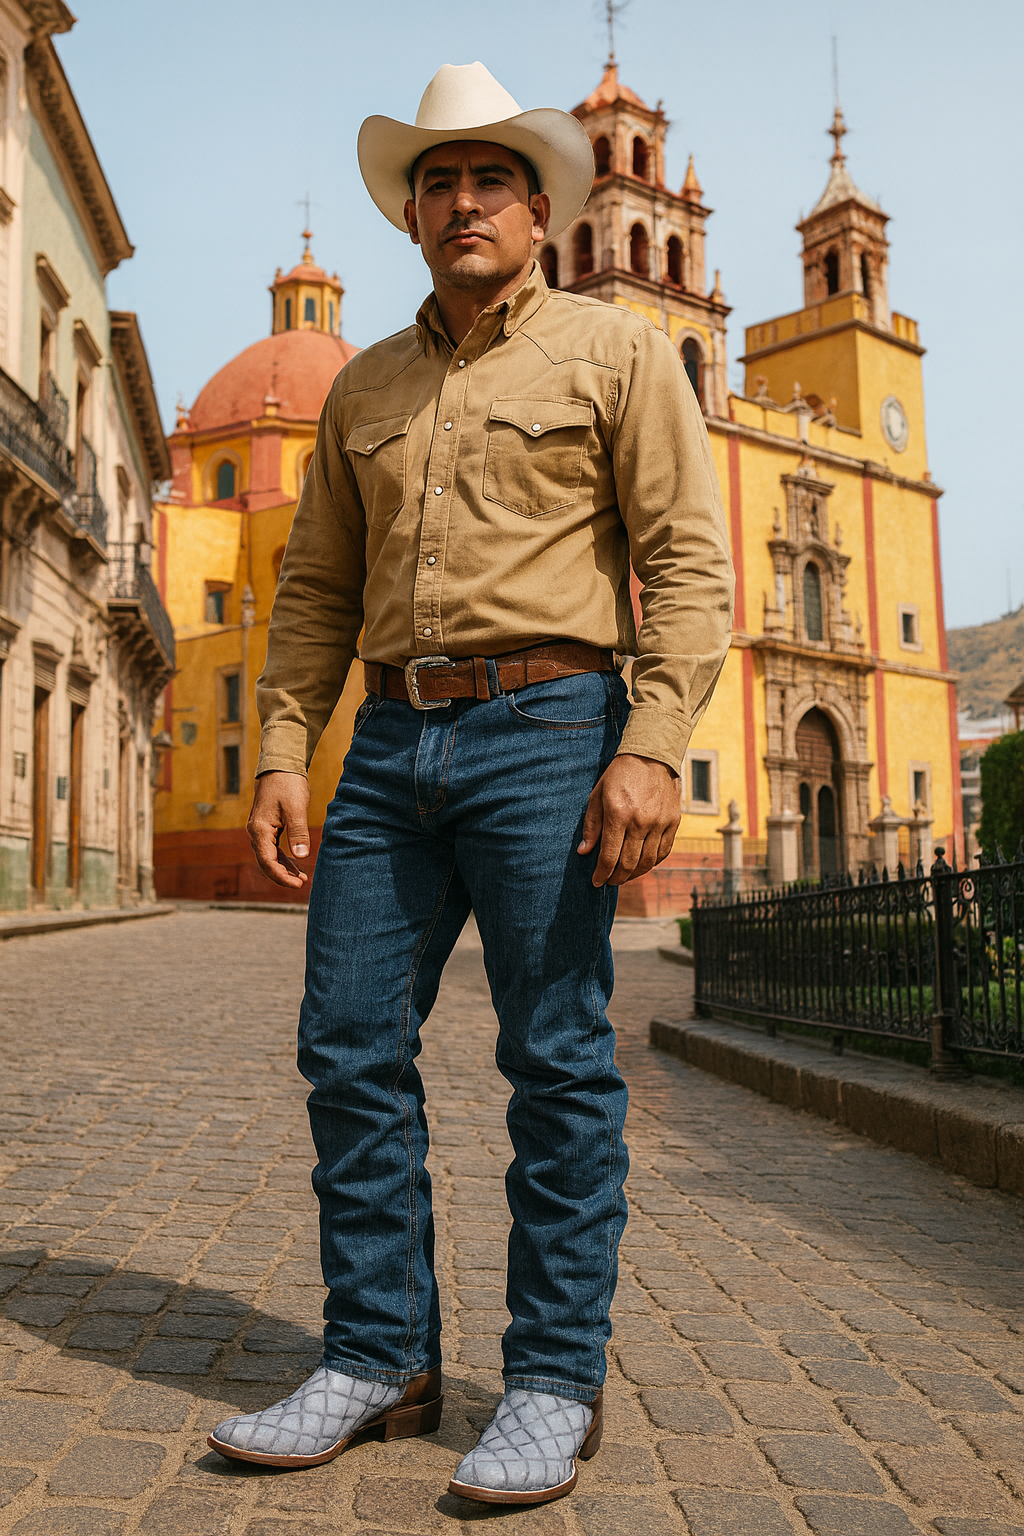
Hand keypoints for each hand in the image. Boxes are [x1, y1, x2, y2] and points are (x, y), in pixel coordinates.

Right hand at [247, 771, 311, 889]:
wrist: (280, 766)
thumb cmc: (288, 784)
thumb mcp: (296, 808)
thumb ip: (299, 832)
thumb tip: (301, 856)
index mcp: (260, 829)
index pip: (267, 861)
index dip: (282, 876)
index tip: (298, 884)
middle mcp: (255, 832)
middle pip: (266, 862)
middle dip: (282, 876)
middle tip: (302, 884)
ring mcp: (259, 830)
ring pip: (269, 857)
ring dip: (283, 869)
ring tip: (301, 879)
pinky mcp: (266, 827)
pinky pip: (272, 849)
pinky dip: (282, 859)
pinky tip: (295, 865)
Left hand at [578, 754, 680, 886]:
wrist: (651, 755)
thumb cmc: (619, 775)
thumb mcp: (598, 795)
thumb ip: (591, 824)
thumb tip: (584, 851)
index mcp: (618, 814)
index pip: (609, 856)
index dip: (602, 873)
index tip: (597, 881)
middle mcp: (640, 821)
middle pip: (629, 863)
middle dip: (616, 877)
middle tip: (610, 881)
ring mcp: (659, 823)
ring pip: (647, 862)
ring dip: (634, 874)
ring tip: (625, 875)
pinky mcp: (673, 821)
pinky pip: (664, 851)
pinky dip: (653, 863)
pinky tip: (643, 864)